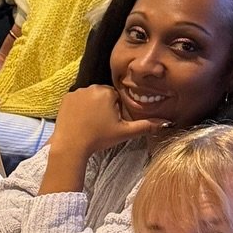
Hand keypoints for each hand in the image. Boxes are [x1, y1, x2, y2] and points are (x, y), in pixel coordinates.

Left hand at [53, 85, 167, 159]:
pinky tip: (80, 120)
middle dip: (105, 107)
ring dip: (92, 106)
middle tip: (101, 124)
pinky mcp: (66, 98)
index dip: (116, 111)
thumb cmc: (98, 138)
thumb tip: (166, 122)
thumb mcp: (125, 132)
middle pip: (104, 95)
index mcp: (107, 92)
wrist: (71, 145)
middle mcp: (91, 87)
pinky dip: (80, 107)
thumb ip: (146, 125)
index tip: (111, 123)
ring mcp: (77, 92)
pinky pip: (78, 99)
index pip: (117, 97)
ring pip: (91, 97)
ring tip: (90, 123)